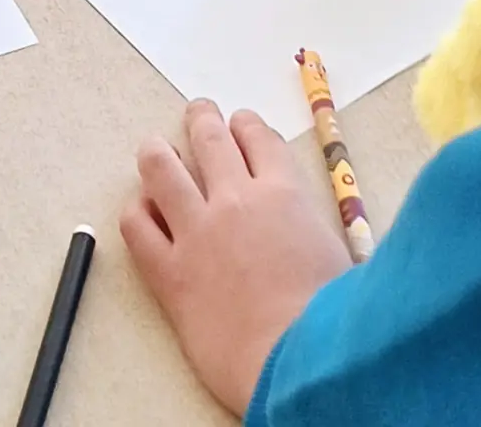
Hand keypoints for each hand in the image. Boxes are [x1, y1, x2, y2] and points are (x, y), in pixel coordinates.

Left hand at [121, 100, 349, 417]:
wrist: (295, 366)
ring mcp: (196, 231)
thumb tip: (312, 226)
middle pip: (209, 137)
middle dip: (202, 119)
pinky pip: (136, 225)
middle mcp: (234, 200)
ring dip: (158, 151)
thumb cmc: (335, 322)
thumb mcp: (344, 259)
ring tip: (156, 148)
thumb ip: (319, 230)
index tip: (241, 124)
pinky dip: (137, 210)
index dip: (248, 126)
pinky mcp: (168, 270)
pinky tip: (144, 210)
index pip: (259, 138)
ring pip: (161, 167)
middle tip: (199, 115)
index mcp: (283, 195)